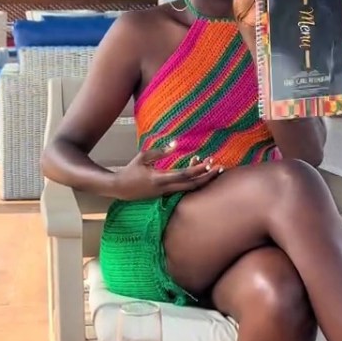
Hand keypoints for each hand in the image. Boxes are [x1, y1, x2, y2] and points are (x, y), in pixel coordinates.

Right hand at [109, 145, 223, 200]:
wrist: (120, 189)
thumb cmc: (130, 170)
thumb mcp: (143, 157)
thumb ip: (160, 152)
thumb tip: (176, 145)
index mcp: (159, 179)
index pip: (183, 175)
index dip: (197, 169)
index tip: (208, 162)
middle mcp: (165, 189)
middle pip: (192, 186)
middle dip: (207, 177)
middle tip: (221, 168)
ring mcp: (166, 194)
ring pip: (189, 189)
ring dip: (202, 180)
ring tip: (214, 169)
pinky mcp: (166, 195)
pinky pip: (183, 188)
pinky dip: (193, 181)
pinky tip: (199, 171)